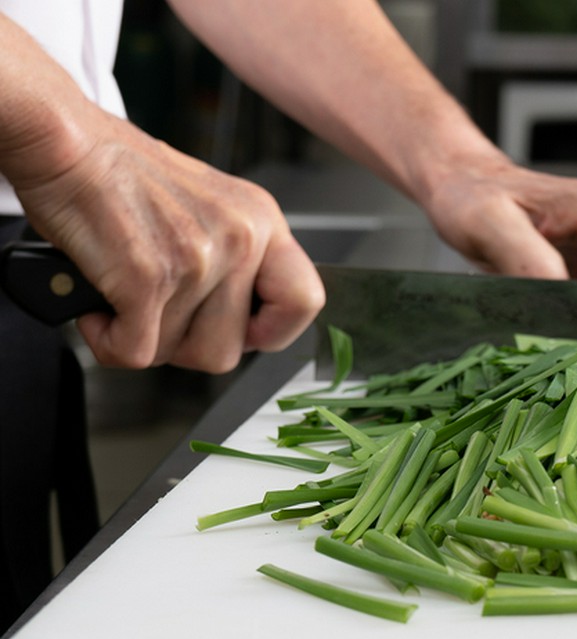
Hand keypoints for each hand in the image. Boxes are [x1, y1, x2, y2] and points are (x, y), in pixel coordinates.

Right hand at [10, 109, 324, 372]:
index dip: (271, 332)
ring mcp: (199, 259)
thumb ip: (238, 261)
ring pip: (181, 354)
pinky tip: (101, 307)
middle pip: (228, 350)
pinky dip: (110, 340)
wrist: (68, 142)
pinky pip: (136, 353)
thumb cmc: (127, 177)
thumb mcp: (213, 208)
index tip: (241, 332)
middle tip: (157, 314)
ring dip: (146, 339)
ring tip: (126, 297)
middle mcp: (242, 239)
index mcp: (264, 222)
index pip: (306, 301)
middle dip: (185, 344)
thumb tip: (242, 326)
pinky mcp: (149, 277)